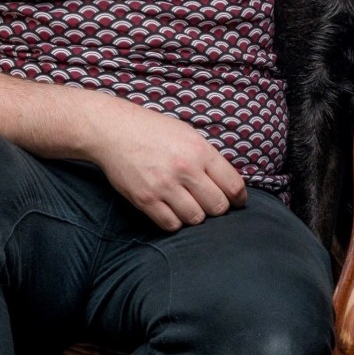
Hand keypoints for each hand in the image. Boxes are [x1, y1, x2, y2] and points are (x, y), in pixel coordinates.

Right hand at [87, 100, 247, 231]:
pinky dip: (174, 221)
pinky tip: (171, 209)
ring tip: (188, 205)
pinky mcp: (145, 199)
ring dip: (195, 215)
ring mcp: (164, 185)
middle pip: (218, 206)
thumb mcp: (188, 134)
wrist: (114, 130)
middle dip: (217, 208)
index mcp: (200, 150)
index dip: (239, 199)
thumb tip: (228, 183)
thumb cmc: (153, 131)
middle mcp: (185, 169)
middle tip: (209, 204)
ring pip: (196, 218)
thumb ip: (207, 158)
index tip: (236, 202)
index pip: (233, 185)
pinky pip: (171, 224)